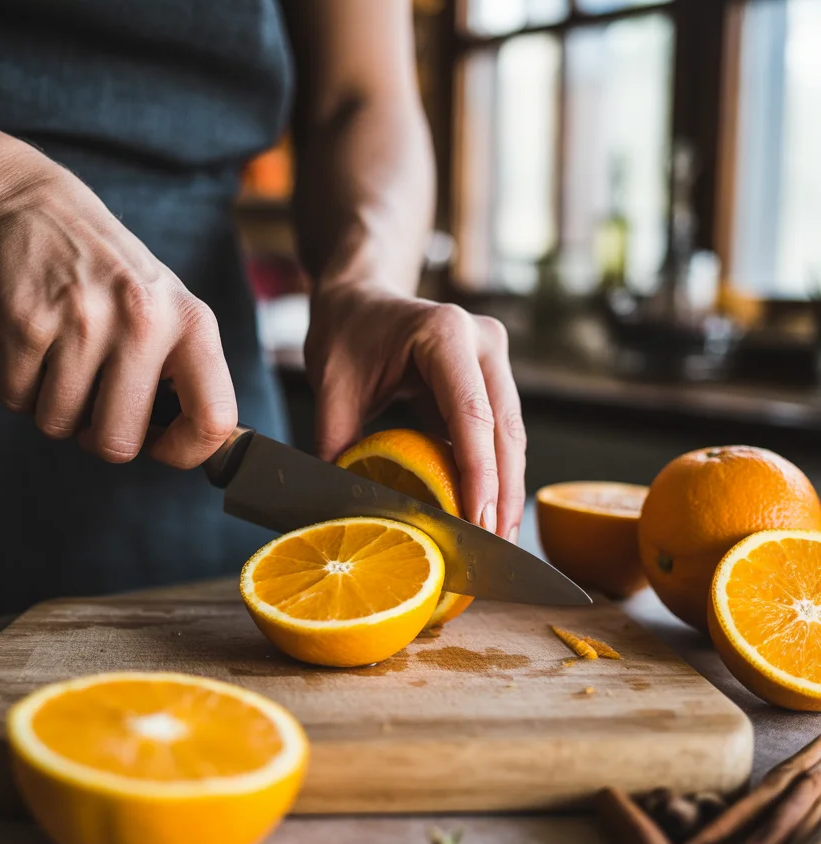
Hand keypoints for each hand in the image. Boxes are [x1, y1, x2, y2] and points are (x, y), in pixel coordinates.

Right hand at [0, 156, 235, 467]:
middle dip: (98, 437)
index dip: (185, 451)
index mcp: (192, 323)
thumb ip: (185, 374)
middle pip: (118, 441)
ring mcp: (83, 322)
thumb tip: (192, 447)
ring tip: (62, 365)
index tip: (161, 445)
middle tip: (94, 405)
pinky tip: (33, 352)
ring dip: (54, 409)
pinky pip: (18, 400)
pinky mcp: (27, 323)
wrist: (34, 207)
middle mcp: (143, 321)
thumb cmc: (109, 275)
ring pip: (60, 424)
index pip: (213, 419)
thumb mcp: (169, 310)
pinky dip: (19, 389)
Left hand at [304, 285, 525, 541]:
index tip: (480, 521)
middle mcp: (482, 340)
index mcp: (445, 332)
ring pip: (511, 434)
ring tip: (499, 541)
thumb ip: (335, 443)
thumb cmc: (346, 332)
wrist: (362, 296)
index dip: (479, 472)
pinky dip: (495, 473)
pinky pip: (499, 432)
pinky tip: (488, 512)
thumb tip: (340, 507)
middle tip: (497, 547)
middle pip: (504, 428)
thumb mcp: (332, 384)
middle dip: (503, 492)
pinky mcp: (493, 378)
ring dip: (506, 488)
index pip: (472, 413)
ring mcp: (493, 358)